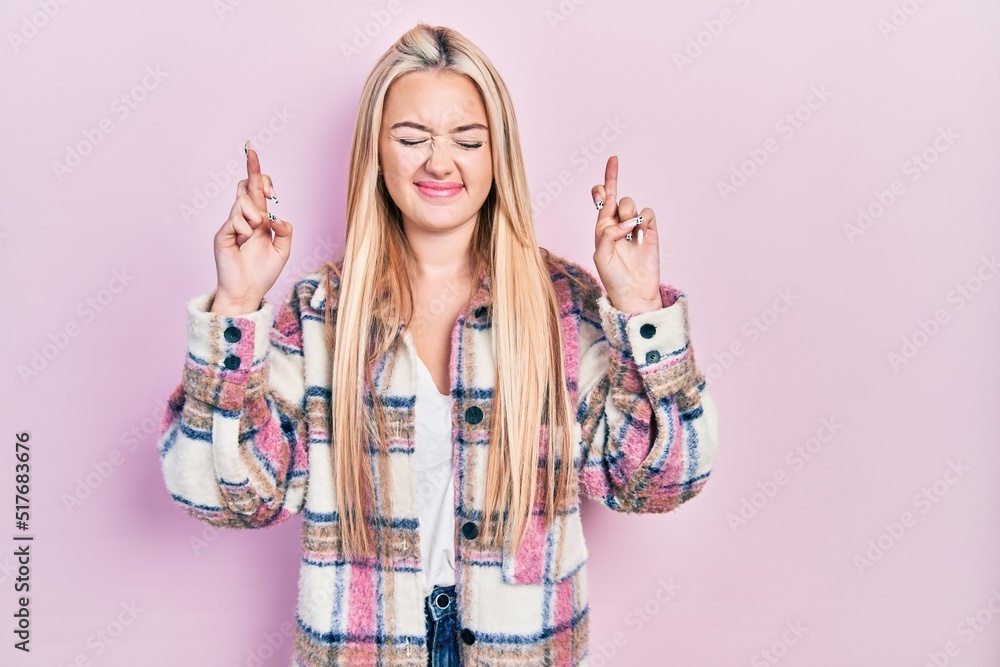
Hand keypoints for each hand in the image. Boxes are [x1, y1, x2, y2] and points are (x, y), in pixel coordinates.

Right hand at [211, 141, 292, 313]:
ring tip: (255, 234)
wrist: (247, 292)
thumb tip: (277, 216)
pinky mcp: (223, 234)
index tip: (253, 152)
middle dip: (255, 177)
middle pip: (244, 186)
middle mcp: (244, 219)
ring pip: (243, 201)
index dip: (258, 172)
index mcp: (259, 220)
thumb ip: (285, 231)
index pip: (256, 190)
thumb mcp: (283, 250)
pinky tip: (244, 242)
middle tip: (268, 190)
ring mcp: (232, 225)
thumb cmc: (262, 273)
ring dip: (255, 214)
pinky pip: (236, 220)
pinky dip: (246, 229)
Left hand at [591, 155, 661, 313]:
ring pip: (630, 203)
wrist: (634, 293)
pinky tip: (640, 237)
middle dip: (614, 189)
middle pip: (616, 196)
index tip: (614, 161)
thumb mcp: (601, 255)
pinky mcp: (651, 231)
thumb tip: (624, 222)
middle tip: (608, 195)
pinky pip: (648, 213)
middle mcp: (618, 224)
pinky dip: (643, 221)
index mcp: (602, 227)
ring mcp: (635, 227)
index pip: (602, 198)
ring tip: (628, 234)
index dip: (606, 181)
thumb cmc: (613, 277)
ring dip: (627, 215)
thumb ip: (608, 233)